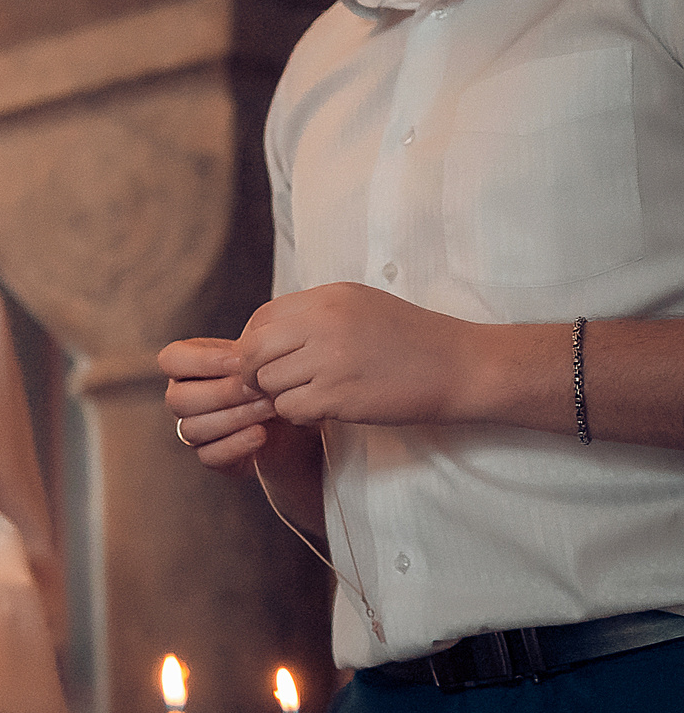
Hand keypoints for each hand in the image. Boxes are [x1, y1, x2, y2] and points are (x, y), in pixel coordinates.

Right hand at [160, 336, 278, 469]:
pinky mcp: (211, 457)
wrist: (294, 410)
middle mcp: (182, 399)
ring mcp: (192, 430)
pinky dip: (236, 445)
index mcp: (186, 367)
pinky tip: (261, 434)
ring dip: (235, 418)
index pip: (170, 360)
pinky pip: (209, 456)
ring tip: (270, 408)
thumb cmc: (274, 376)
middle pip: (179, 399)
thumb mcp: (263, 354)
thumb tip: (247, 353)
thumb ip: (250, 349)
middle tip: (260, 388)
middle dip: (223, 393)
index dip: (201, 361)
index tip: (241, 361)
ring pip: (192, 429)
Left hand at [235, 283, 490, 428]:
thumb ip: (313, 315)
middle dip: (255, 372)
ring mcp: (329, 359)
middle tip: (276, 384)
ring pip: (268, 383)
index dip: (254, 343)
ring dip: (282, 395)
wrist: (462, 366)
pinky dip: (300, 415)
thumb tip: (263, 335)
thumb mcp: (360, 306)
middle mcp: (323, 323)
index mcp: (327, 298)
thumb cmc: (412, 339)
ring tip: (311, 394)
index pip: (260, 319)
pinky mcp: (338, 395)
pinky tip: (324, 410)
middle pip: (251, 352)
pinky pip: (290, 409)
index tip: (268, 359)